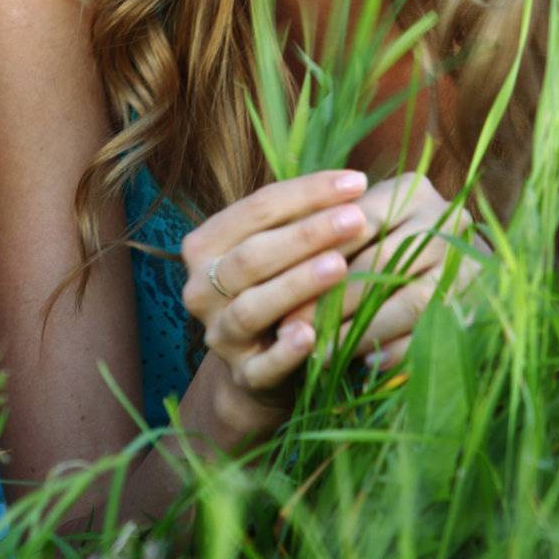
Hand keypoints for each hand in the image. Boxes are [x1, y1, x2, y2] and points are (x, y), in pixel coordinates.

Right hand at [181, 169, 372, 430]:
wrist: (258, 369)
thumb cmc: (276, 289)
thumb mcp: (275, 252)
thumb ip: (296, 222)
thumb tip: (354, 183)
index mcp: (206, 246)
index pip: (256, 209)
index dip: (307, 193)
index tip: (357, 181)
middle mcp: (201, 288)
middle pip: (252, 255)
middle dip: (307, 234)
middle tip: (357, 218)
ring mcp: (218, 334)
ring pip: (252, 306)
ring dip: (296, 284)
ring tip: (340, 265)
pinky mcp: (242, 376)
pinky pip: (262, 366)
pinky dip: (284, 352)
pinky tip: (310, 336)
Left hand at [277, 171, 485, 372]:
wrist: (454, 260)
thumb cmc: (386, 239)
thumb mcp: (362, 222)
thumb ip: (326, 231)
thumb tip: (275, 268)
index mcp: (413, 191)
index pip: (358, 221)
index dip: (317, 254)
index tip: (276, 283)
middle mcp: (448, 221)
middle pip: (381, 265)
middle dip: (332, 300)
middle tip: (291, 327)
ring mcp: (470, 264)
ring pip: (408, 302)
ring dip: (360, 332)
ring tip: (320, 354)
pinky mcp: (481, 304)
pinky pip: (434, 332)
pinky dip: (398, 350)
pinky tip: (366, 364)